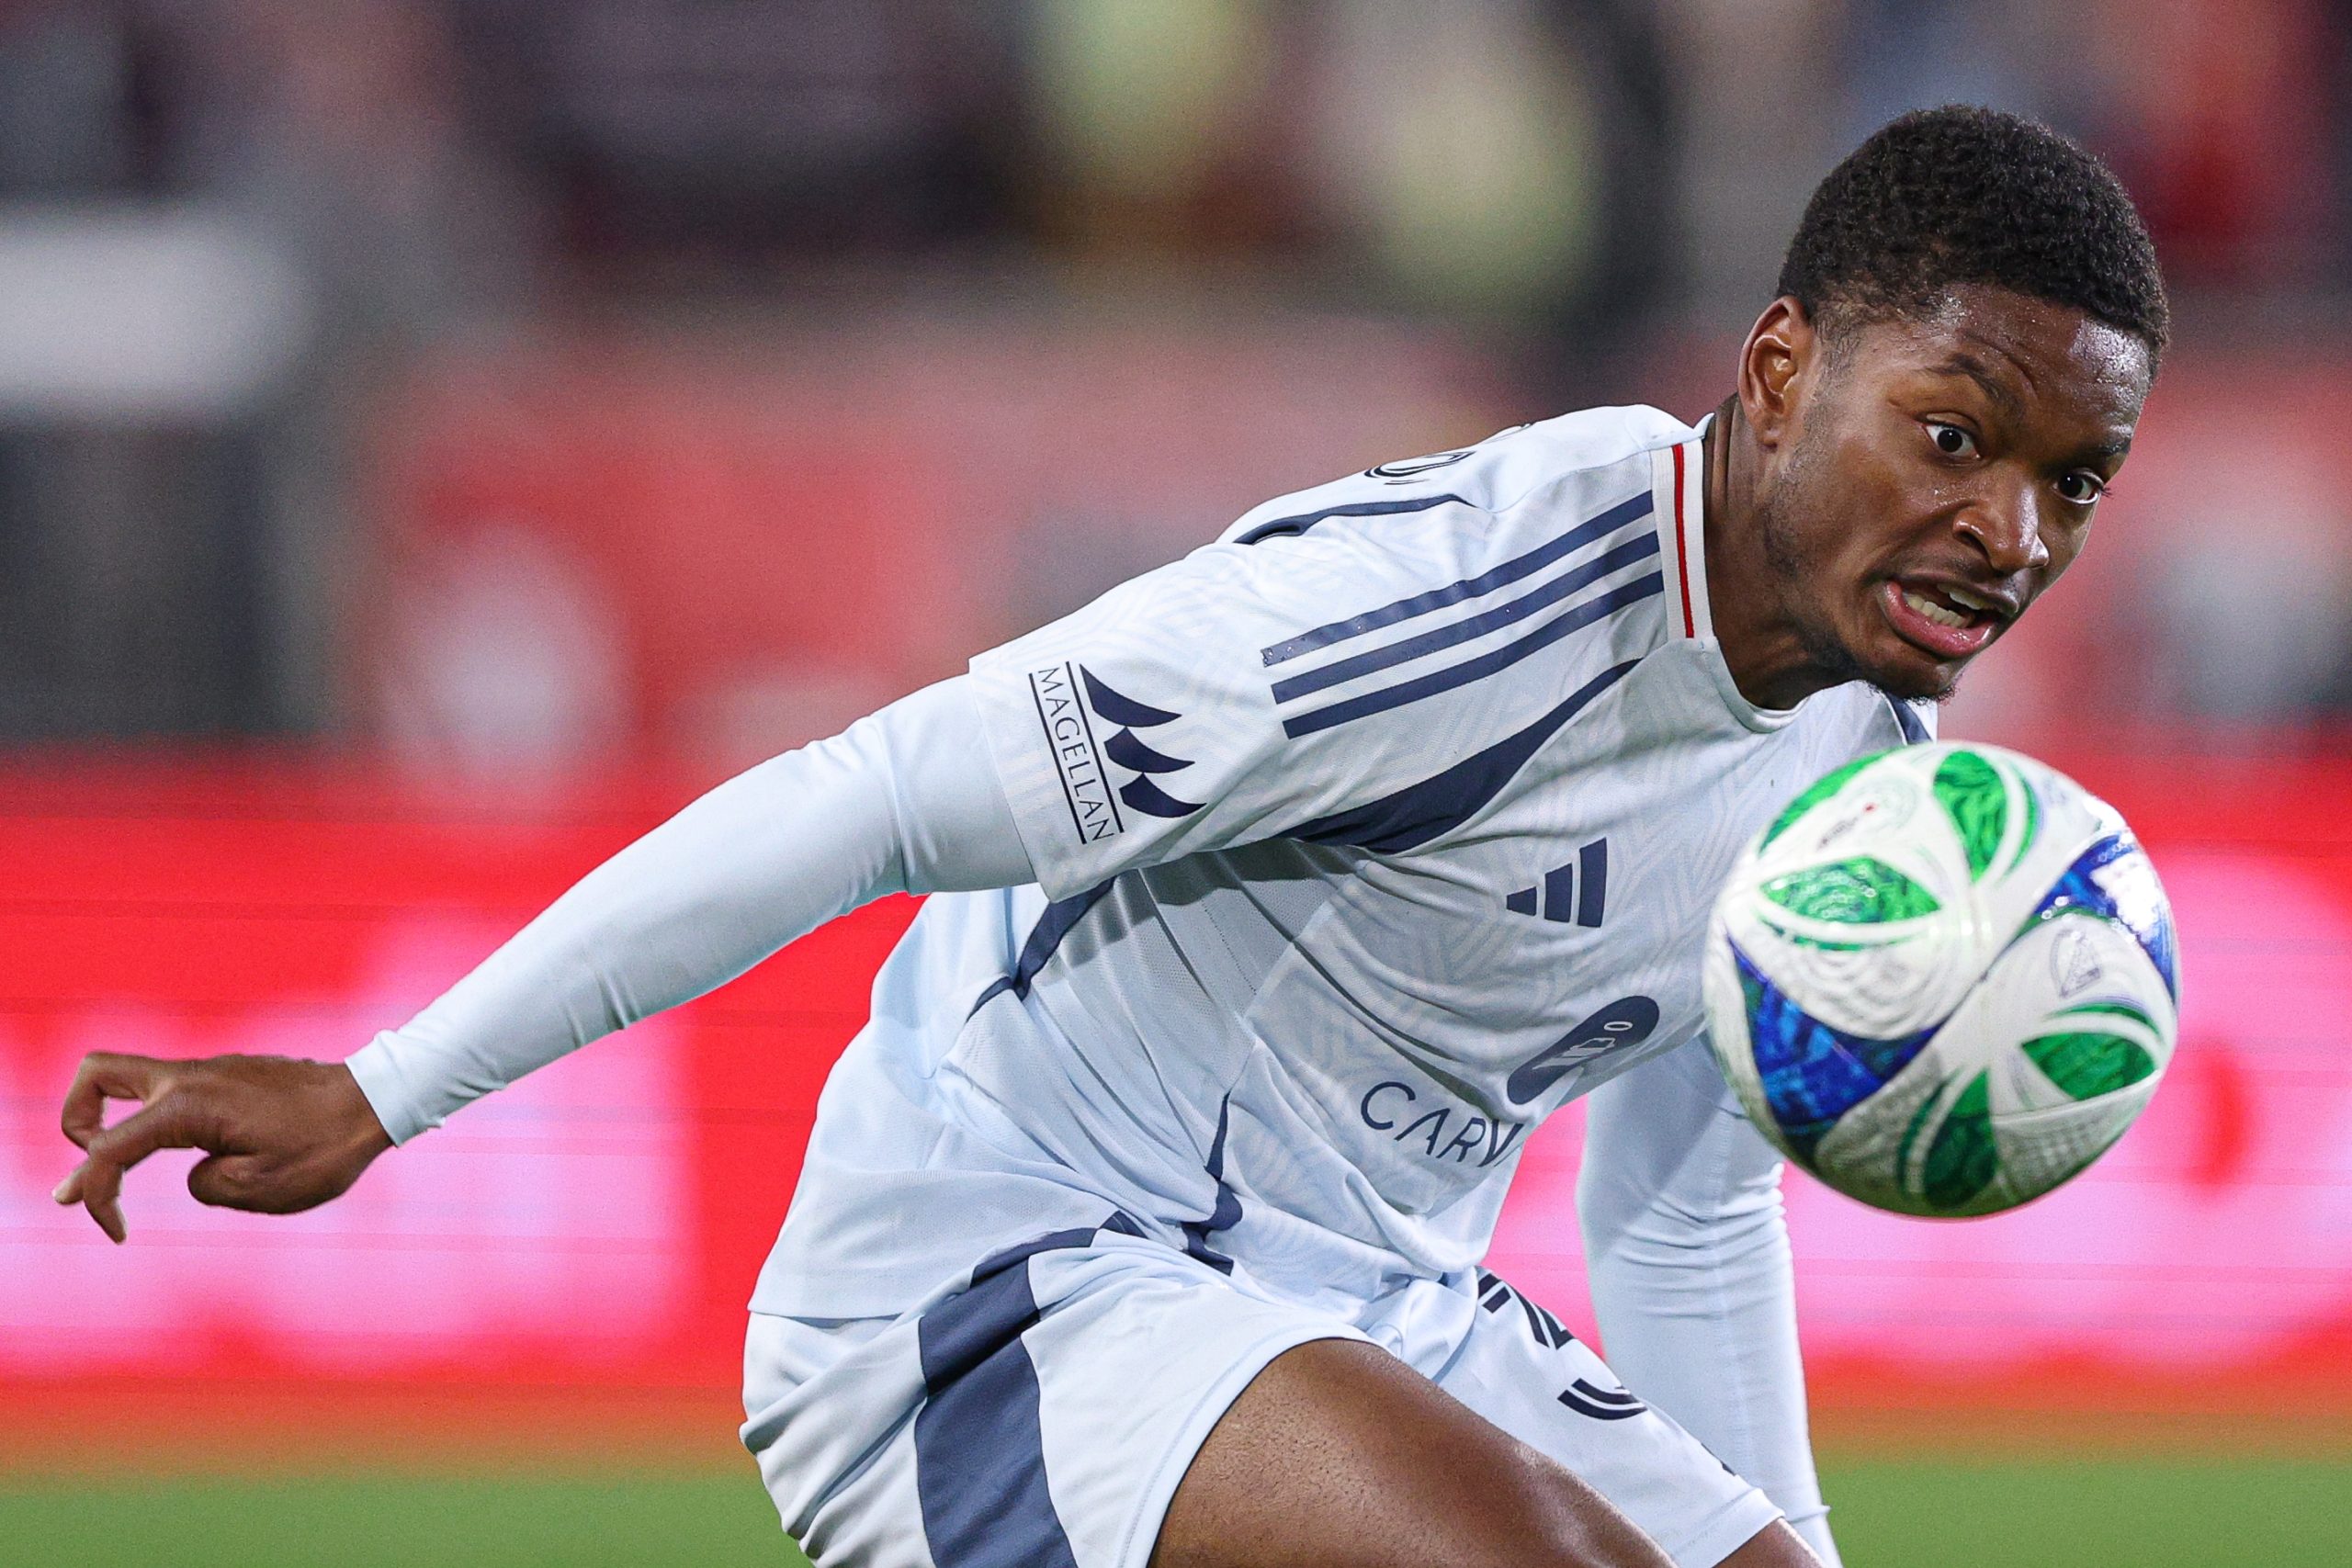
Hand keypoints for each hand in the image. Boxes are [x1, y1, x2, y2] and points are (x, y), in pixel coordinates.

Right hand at [53, 1053, 393, 1242]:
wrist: (375, 1102)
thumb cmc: (324, 1149)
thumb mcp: (259, 1189)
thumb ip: (204, 1185)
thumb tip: (197, 1169)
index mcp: (189, 1106)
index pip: (107, 1150)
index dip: (95, 1198)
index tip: (119, 1233)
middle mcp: (190, 1077)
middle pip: (95, 1074)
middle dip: (74, 1121)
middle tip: (89, 1171)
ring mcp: (209, 1070)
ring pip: (129, 1076)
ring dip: (110, 1120)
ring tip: (115, 1172)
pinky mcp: (227, 1077)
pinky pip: (167, 1089)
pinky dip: (149, 1119)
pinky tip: (178, 1153)